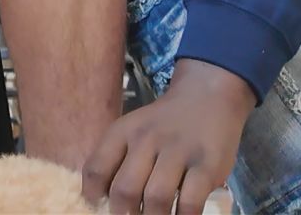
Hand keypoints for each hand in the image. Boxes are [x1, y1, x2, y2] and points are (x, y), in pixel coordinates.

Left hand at [84, 60, 254, 214]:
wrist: (207, 96)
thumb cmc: (164, 123)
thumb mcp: (133, 131)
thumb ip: (117, 160)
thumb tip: (101, 200)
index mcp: (123, 132)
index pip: (96, 170)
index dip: (93, 196)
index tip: (99, 207)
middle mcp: (147, 139)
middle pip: (124, 190)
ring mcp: (178, 151)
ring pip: (156, 198)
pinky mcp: (207, 165)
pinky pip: (190, 202)